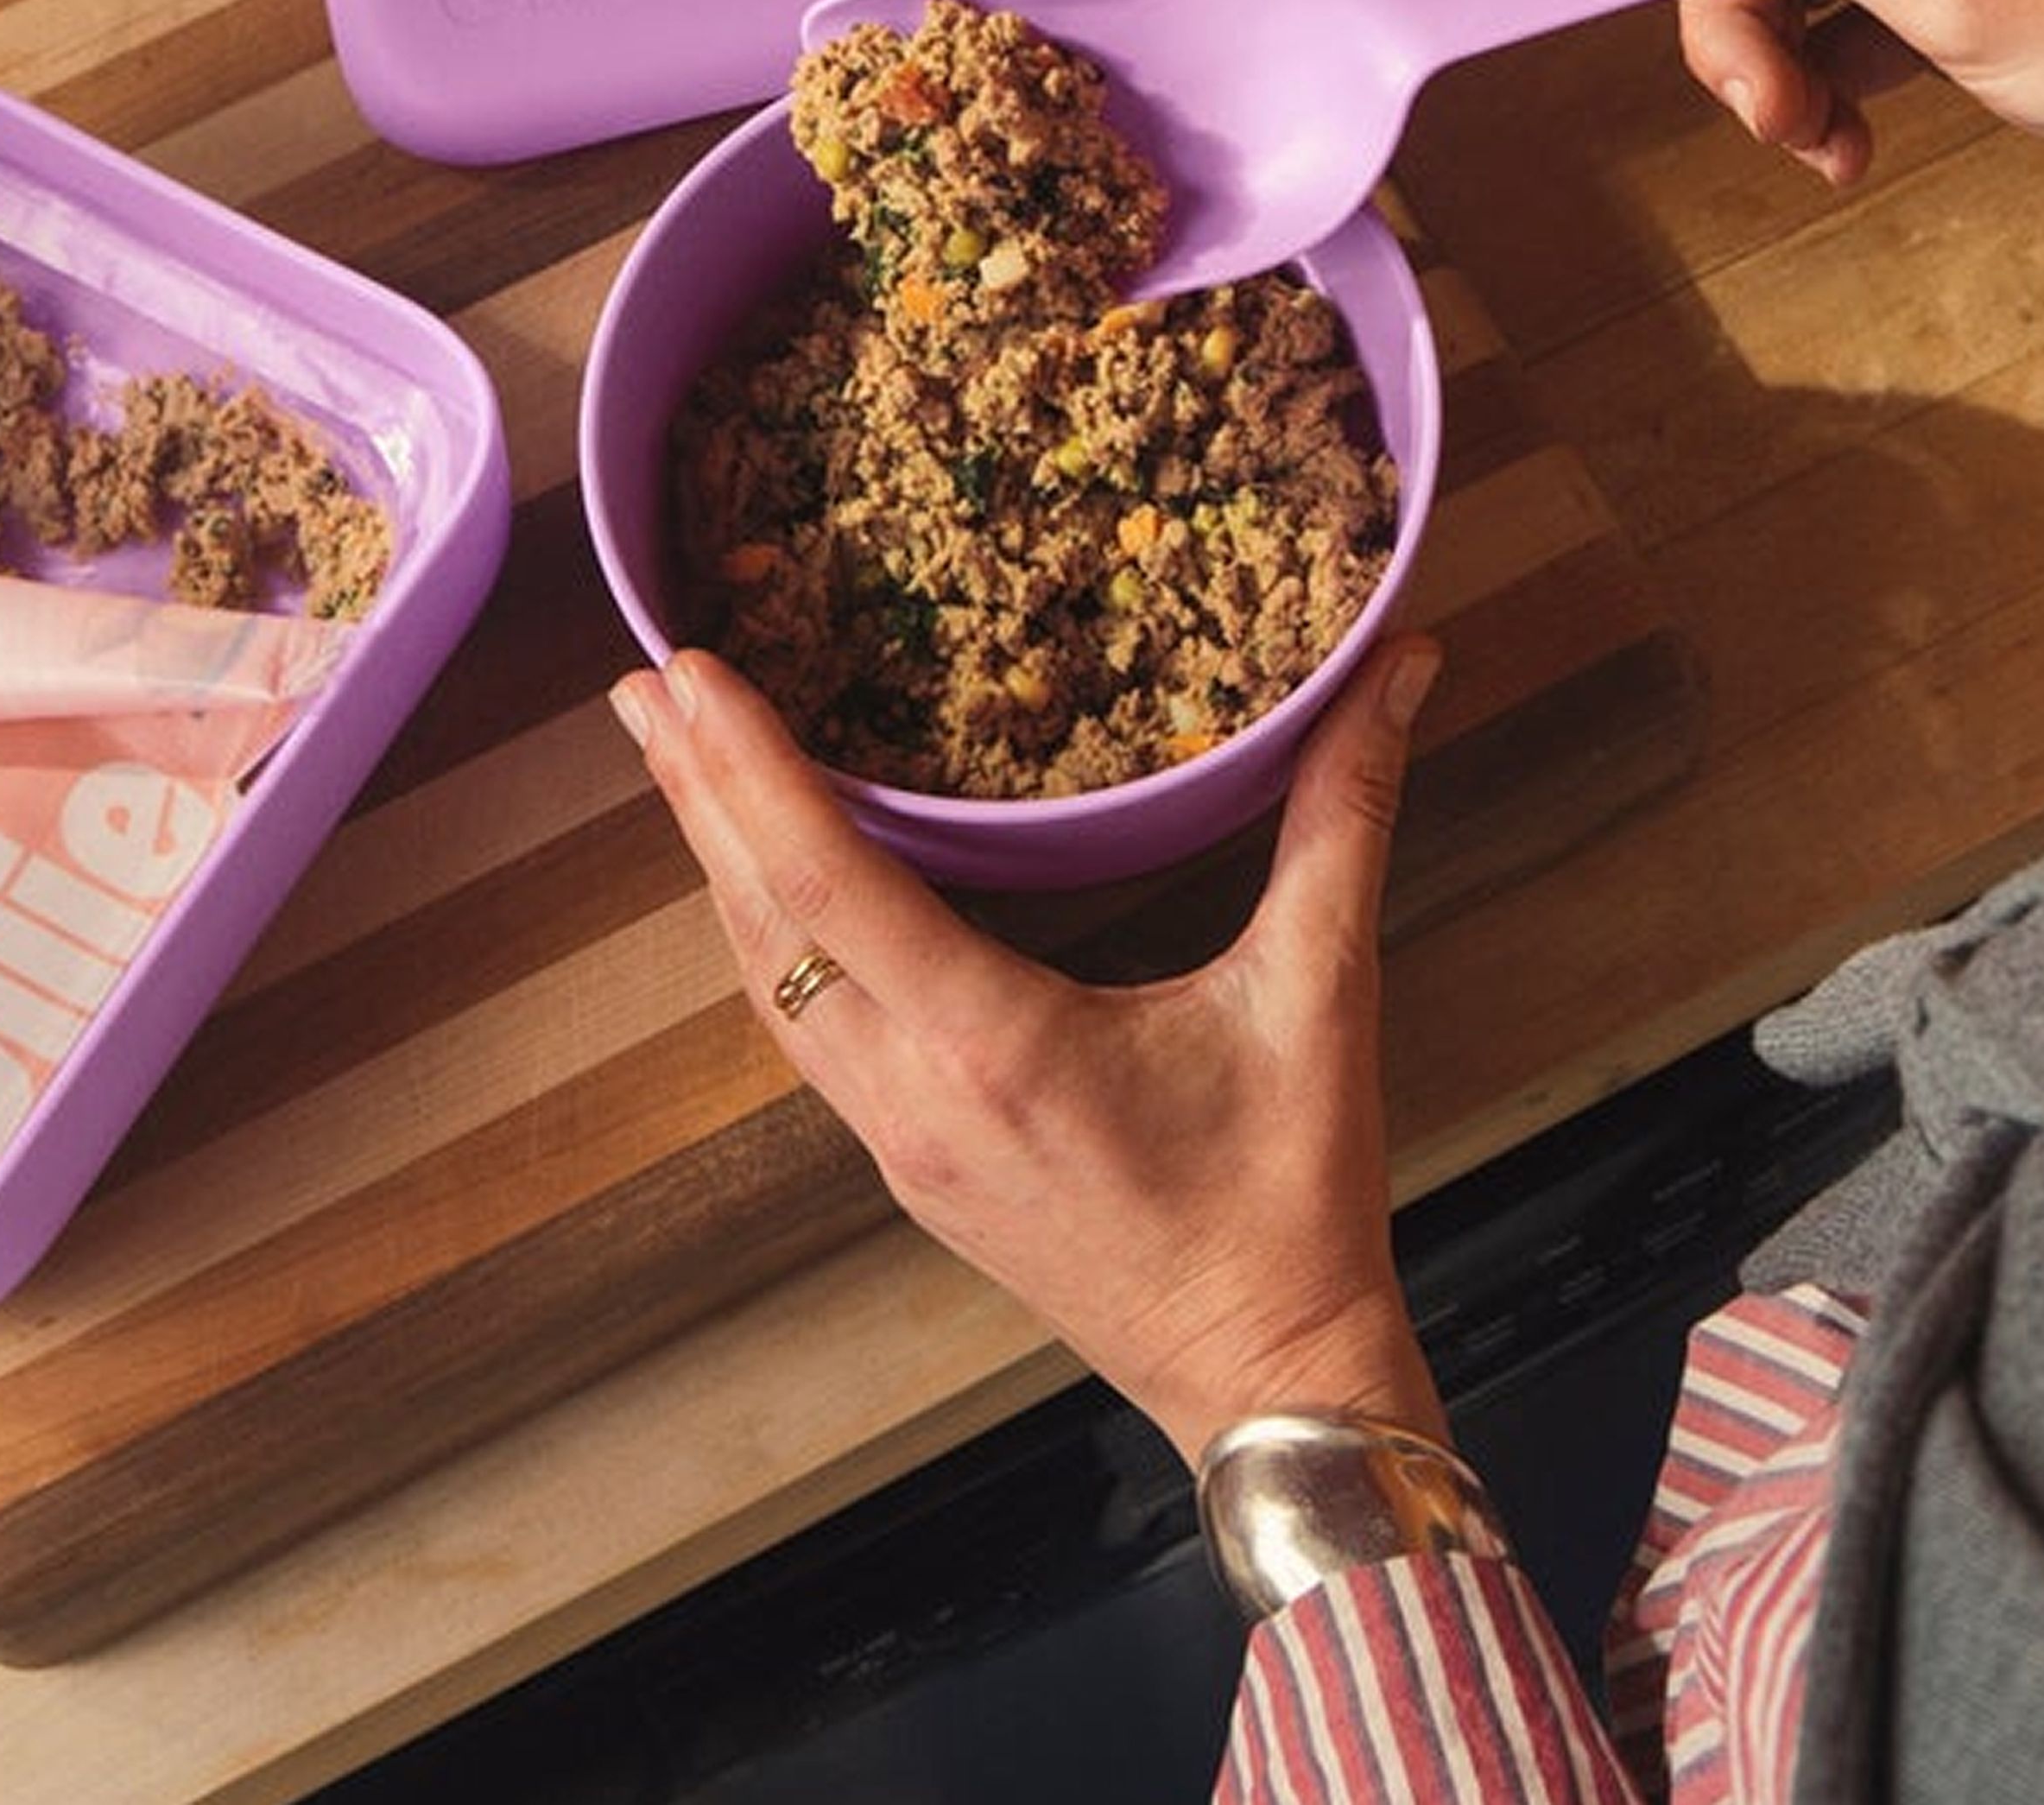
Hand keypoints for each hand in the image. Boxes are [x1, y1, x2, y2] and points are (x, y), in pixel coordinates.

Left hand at [612, 638, 1450, 1467]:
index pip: (827, 887)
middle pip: (761, 928)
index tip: (687, 672)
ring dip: (718, 864)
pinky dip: (768, 936)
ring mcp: (899, 1140)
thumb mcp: (1319, 998)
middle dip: (695, 794)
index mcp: (994, 1048)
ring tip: (679, 756)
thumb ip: (1344, 820)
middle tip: (642, 677)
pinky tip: (763, 885)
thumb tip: (1401, 666)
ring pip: (767, 985)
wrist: (1267, 1378)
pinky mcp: (909, 1163)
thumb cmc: (1289, 1203)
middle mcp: (914, 1097)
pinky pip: (804, 1030)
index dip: (747, 772)